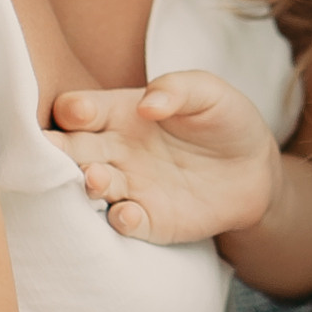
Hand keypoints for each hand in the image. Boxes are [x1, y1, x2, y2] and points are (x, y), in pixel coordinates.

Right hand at [54, 71, 280, 244]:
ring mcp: (129, 186)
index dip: (73, 110)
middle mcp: (114, 151)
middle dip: (58, 152)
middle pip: (71, 150)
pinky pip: (124, 223)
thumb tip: (146, 105)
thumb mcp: (208, 92)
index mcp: (118, 113)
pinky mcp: (149, 219)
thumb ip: (177, 88)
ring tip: (98, 179)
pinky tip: (129, 212)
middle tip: (55, 152)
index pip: (77, 110)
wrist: (255, 168)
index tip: (82, 113)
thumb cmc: (224, 119)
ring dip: (89, 185)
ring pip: (91, 188)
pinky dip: (122, 220)